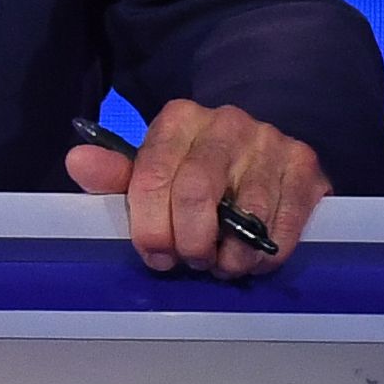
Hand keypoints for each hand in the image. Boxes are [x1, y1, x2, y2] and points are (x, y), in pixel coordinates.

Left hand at [64, 99, 328, 278]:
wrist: (261, 149)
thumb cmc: (195, 170)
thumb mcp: (153, 170)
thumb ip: (115, 176)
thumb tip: (77, 163)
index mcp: (178, 118)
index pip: (152, 174)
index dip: (149, 226)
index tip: (154, 255)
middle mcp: (226, 122)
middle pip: (196, 192)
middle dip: (189, 242)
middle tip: (189, 262)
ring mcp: (270, 142)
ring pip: (247, 214)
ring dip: (228, 256)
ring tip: (220, 264)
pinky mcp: (305, 167)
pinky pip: (283, 226)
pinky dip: (263, 257)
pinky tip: (251, 261)